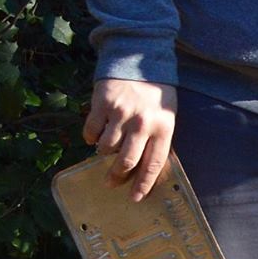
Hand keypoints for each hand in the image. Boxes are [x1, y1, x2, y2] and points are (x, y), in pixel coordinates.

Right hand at [82, 78, 177, 202]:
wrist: (140, 60)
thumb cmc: (156, 93)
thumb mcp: (166, 115)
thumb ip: (157, 139)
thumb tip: (142, 168)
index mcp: (163, 128)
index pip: (153, 164)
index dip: (143, 184)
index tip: (135, 198)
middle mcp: (142, 123)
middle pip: (126, 161)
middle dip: (116, 176)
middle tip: (110, 183)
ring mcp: (121, 114)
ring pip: (106, 148)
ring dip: (103, 153)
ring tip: (105, 150)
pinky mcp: (103, 104)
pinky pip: (91, 131)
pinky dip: (90, 137)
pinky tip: (95, 135)